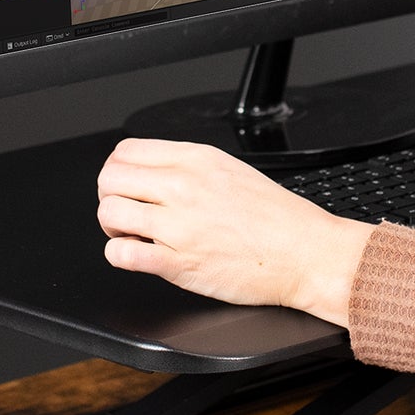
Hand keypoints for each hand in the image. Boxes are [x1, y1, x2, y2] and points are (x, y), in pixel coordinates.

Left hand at [95, 138, 372, 326]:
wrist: (305, 253)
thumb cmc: (277, 218)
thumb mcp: (231, 171)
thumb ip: (188, 168)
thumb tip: (152, 173)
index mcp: (196, 160)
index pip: (126, 151)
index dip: (118, 170)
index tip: (127, 185)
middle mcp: (183, 186)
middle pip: (109, 178)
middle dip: (110, 196)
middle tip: (126, 211)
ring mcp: (177, 225)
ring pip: (109, 213)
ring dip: (113, 228)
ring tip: (132, 235)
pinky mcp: (176, 263)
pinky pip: (121, 255)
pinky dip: (120, 256)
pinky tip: (139, 256)